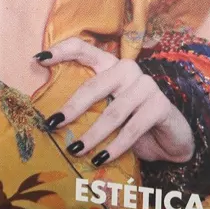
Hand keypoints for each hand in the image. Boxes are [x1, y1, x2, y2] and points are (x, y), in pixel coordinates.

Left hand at [39, 38, 194, 166]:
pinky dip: (115, 147)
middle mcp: (129, 70)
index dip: (61, 50)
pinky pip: (132, 129)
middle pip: (95, 86)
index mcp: (111, 66)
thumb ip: (88, 107)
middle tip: (52, 124)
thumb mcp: (108, 111)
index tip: (38, 58)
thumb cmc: (132, 122)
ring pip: (113, 112)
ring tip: (75, 150)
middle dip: (72, 107)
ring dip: (92, 135)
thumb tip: (51, 121)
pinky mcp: (160, 106)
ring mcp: (147, 86)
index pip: (84, 49)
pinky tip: (100, 159)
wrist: (170, 138)